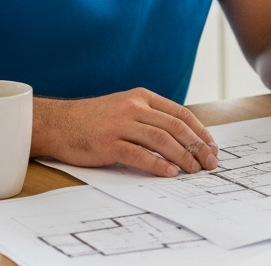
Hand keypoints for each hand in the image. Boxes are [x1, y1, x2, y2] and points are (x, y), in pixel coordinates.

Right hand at [34, 88, 218, 176]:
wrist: (58, 123)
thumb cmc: (93, 120)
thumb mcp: (125, 108)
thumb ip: (150, 117)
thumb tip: (181, 138)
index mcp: (142, 97)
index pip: (181, 114)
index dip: (200, 131)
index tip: (213, 147)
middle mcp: (134, 107)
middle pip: (175, 127)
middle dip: (197, 146)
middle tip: (210, 163)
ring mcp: (121, 124)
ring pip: (161, 140)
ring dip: (182, 157)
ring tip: (194, 170)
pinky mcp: (108, 143)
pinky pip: (138, 154)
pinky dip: (157, 164)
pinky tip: (169, 173)